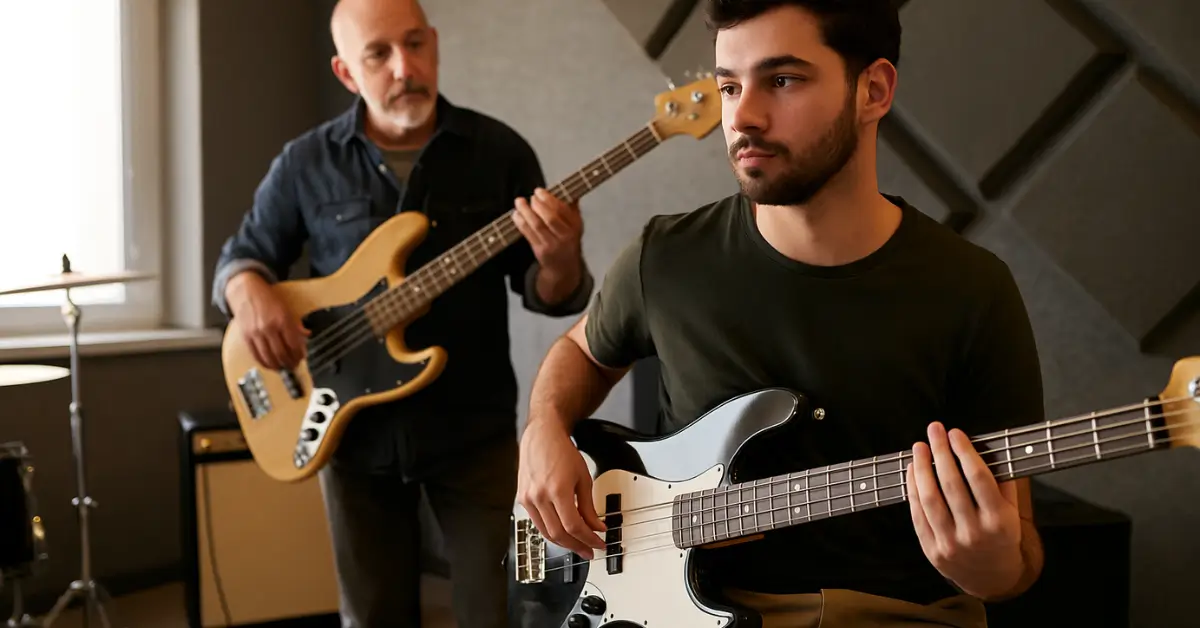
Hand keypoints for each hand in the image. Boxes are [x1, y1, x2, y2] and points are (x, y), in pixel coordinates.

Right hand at [226, 272, 309, 369]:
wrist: (246, 290)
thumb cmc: (267, 298)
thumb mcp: (287, 308)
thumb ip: (296, 324)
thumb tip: (306, 336)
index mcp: (282, 320)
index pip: (294, 344)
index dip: (299, 355)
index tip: (301, 358)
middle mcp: (269, 328)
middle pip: (282, 354)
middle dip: (290, 363)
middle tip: (294, 365)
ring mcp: (256, 334)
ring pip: (269, 358)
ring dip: (278, 366)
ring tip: (283, 367)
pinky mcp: (246, 337)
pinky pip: (256, 356)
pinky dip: (264, 363)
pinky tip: (270, 365)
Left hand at [512, 188, 582, 278]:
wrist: (564, 266)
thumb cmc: (568, 240)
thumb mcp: (575, 223)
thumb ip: (571, 206)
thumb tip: (568, 188)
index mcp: (575, 225)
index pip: (562, 210)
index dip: (549, 199)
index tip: (539, 191)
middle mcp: (565, 235)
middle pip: (550, 218)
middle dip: (538, 205)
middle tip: (531, 198)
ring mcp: (553, 244)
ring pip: (537, 225)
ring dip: (526, 212)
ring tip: (519, 202)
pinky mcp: (541, 251)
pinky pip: (528, 234)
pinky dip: (521, 223)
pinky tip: (516, 215)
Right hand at [516, 420, 606, 558]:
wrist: (542, 436)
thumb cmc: (561, 451)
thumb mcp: (583, 478)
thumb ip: (589, 506)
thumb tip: (596, 526)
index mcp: (557, 490)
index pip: (573, 526)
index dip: (588, 539)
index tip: (598, 543)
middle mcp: (539, 496)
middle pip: (559, 534)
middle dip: (576, 546)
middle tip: (589, 550)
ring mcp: (528, 499)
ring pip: (546, 532)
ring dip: (563, 543)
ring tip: (577, 545)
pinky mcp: (522, 499)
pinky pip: (537, 523)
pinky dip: (551, 531)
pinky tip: (562, 532)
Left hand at [907, 422, 1024, 599]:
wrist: (991, 578)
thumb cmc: (1001, 537)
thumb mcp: (1012, 513)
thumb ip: (1003, 482)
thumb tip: (985, 447)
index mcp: (998, 521)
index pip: (978, 478)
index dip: (964, 452)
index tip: (955, 433)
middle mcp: (974, 533)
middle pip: (951, 484)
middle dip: (940, 452)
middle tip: (934, 430)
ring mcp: (950, 543)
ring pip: (930, 498)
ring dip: (922, 468)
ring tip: (919, 447)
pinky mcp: (931, 549)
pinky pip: (917, 514)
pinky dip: (912, 489)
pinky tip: (913, 471)